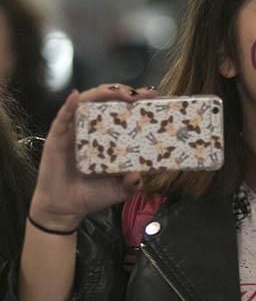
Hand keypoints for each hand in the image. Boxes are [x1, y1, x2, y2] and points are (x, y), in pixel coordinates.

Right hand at [29, 85, 158, 231]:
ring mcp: (75, 131)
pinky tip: (75, 97)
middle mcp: (93, 129)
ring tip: (118, 92)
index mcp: (110, 137)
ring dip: (102, 94)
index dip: (137, 101)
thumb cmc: (93, 195)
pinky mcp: (57, 137)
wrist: (65, 208)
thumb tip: (138, 176)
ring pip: (87, 103)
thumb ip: (132, 184)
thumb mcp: (120, 190)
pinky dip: (69, 105)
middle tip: (140, 94)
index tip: (154, 96)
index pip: (124, 111)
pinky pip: (62, 117)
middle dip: (123, 92)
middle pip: (107, 102)